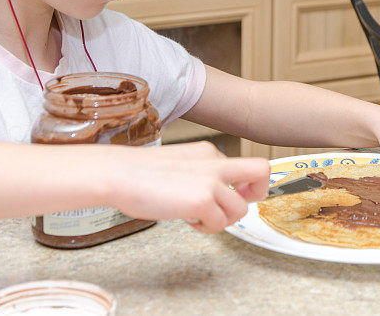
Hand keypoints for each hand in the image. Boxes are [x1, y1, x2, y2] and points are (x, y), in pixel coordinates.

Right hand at [107, 141, 270, 232]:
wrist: (118, 174)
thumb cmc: (140, 173)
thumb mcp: (180, 165)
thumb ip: (202, 174)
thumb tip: (216, 195)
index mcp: (209, 152)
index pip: (247, 165)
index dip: (247, 184)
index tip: (235, 195)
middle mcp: (215, 163)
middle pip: (262, 171)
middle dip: (258, 194)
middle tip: (234, 207)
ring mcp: (211, 181)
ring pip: (241, 209)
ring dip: (223, 220)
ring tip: (199, 218)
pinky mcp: (202, 200)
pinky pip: (221, 223)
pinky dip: (208, 228)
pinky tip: (189, 221)